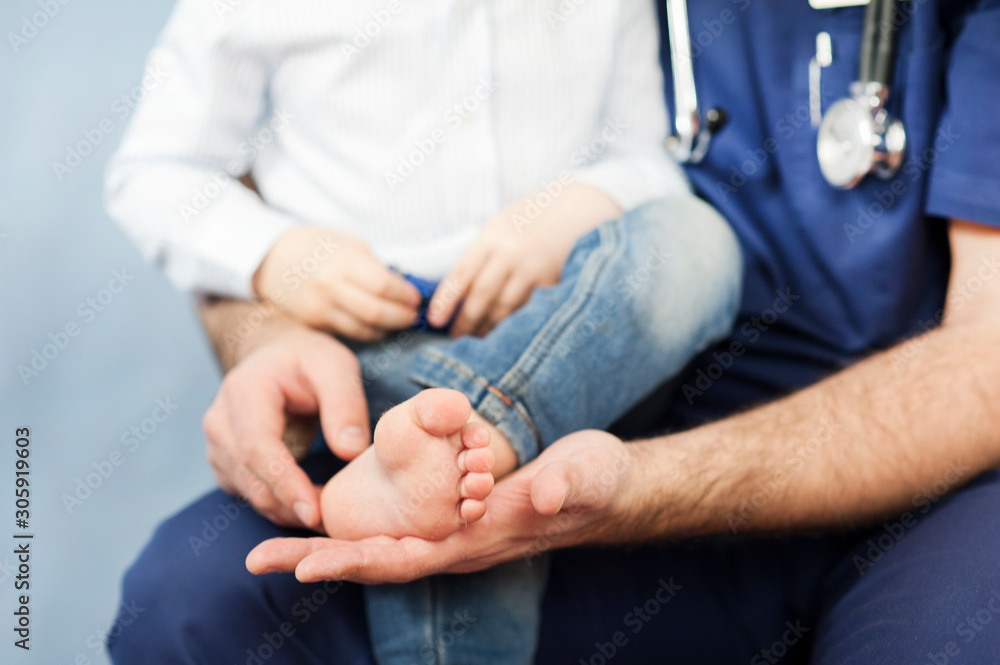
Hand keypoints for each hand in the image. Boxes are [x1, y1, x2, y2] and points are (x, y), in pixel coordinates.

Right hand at [202, 326, 370, 528]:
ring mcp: (216, 444)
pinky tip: (307, 508)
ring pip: (247, 492)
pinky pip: (248, 494)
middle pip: (249, 477)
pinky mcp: (224, 462)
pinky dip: (277, 507)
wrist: (277, 358)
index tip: (314, 512)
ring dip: (284, 511)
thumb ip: (345, 404)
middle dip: (289, 506)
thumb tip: (350, 450)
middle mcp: (220, 420)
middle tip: (331, 524)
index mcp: (244, 391)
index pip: (257, 448)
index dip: (284, 484)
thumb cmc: (309, 360)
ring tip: (326, 518)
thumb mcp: (336, 366)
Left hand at [245, 430, 632, 582]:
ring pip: (380, 547)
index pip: (410, 558)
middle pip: (379, 561)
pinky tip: (325, 525)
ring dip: (326, 549)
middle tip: (256, 560)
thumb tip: (542, 495)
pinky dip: (354, 533)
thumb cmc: (595, 481)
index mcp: (480, 537)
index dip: (358, 562)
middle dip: (319, 562)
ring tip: (273, 548)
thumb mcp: (587, 474)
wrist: (601, 487)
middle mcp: (457, 543)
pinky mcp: (453, 515)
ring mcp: (453, 532)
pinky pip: (395, 530)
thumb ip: (566, 484)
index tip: (308, 566)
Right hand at [254, 227, 422, 340]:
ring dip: (388, 329)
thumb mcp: (350, 245)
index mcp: (343, 261)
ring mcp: (320, 308)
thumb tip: (403, 289)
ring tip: (400, 323)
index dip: (405, 296)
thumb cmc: (319, 247)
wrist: (272, 258)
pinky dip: (369, 333)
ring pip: (364, 329)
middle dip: (401, 317)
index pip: (383, 285)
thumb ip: (375, 267)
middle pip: (376, 312)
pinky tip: (380, 328)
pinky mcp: (314, 324)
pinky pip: (349, 333)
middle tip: (414, 316)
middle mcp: (331, 286)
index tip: (416, 298)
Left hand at [427, 182, 620, 336]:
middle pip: (481, 296)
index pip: (461, 274)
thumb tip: (460, 287)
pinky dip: (515, 323)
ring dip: (489, 327)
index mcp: (493, 235)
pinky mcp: (554, 282)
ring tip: (478, 339)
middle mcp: (511, 252)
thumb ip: (485, 251)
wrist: (582, 208)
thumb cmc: (537, 216)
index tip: (434, 320)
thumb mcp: (505, 222)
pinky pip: (528, 309)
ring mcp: (534, 269)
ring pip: (504, 308)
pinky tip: (507, 333)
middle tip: (455, 338)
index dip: (446, 301)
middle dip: (465, 321)